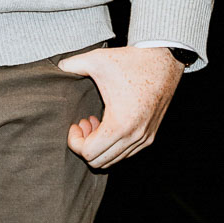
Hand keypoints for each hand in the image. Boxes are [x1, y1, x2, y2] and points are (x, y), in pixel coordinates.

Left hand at [57, 45, 183, 167]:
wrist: (164, 60)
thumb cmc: (131, 61)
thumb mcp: (98, 60)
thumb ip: (73, 64)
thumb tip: (58, 66)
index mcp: (120, 124)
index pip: (89, 154)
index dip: (75, 141)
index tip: (75, 124)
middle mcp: (134, 137)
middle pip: (99, 162)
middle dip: (86, 145)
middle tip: (84, 124)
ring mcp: (144, 138)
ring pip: (114, 160)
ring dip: (100, 146)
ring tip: (96, 123)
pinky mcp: (150, 135)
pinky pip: (126, 153)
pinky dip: (114, 145)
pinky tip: (110, 124)